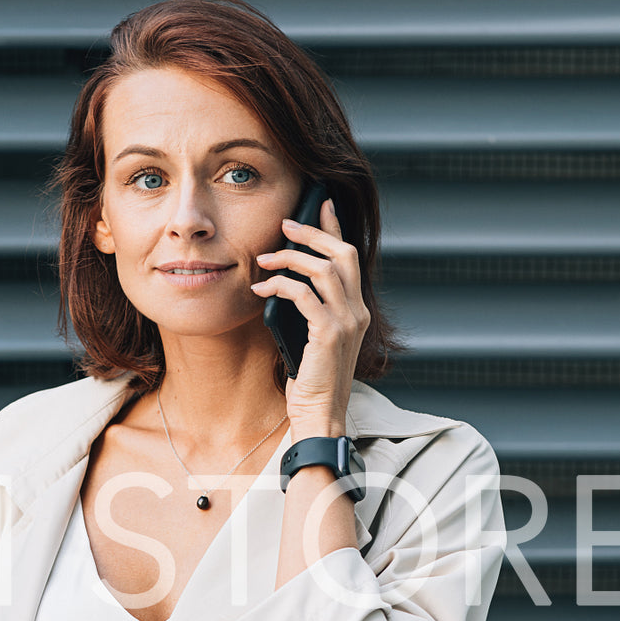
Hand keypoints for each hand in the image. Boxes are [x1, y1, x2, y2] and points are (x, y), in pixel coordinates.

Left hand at [250, 197, 366, 435]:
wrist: (319, 415)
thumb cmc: (311, 382)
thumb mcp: (313, 340)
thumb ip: (310, 312)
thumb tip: (286, 284)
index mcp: (357, 311)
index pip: (350, 258)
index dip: (336, 229)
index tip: (322, 205)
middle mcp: (357, 312)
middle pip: (342, 254)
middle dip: (314, 232)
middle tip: (286, 223)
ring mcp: (347, 322)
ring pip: (323, 269)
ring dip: (290, 257)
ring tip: (264, 258)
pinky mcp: (329, 333)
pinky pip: (303, 295)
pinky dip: (280, 285)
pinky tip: (261, 287)